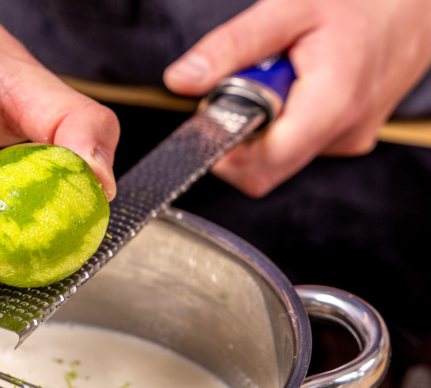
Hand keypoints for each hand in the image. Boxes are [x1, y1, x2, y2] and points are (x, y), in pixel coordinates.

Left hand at [163, 0, 430, 196]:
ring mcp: (348, 139)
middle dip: (242, 130)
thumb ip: (231, 47)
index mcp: (329, 108)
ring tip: (283, 72)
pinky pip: (300, 141)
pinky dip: (287, 117)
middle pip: (265, 166)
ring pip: (281, 153)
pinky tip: (300, 82)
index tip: (208, 121)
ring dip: (265, 120)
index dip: (222, 153)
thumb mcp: (288, 8)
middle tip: (249, 81)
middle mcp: (343, 135)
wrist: (418, 0)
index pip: (258, 169)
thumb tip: (181, 80)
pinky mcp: (349, 136)